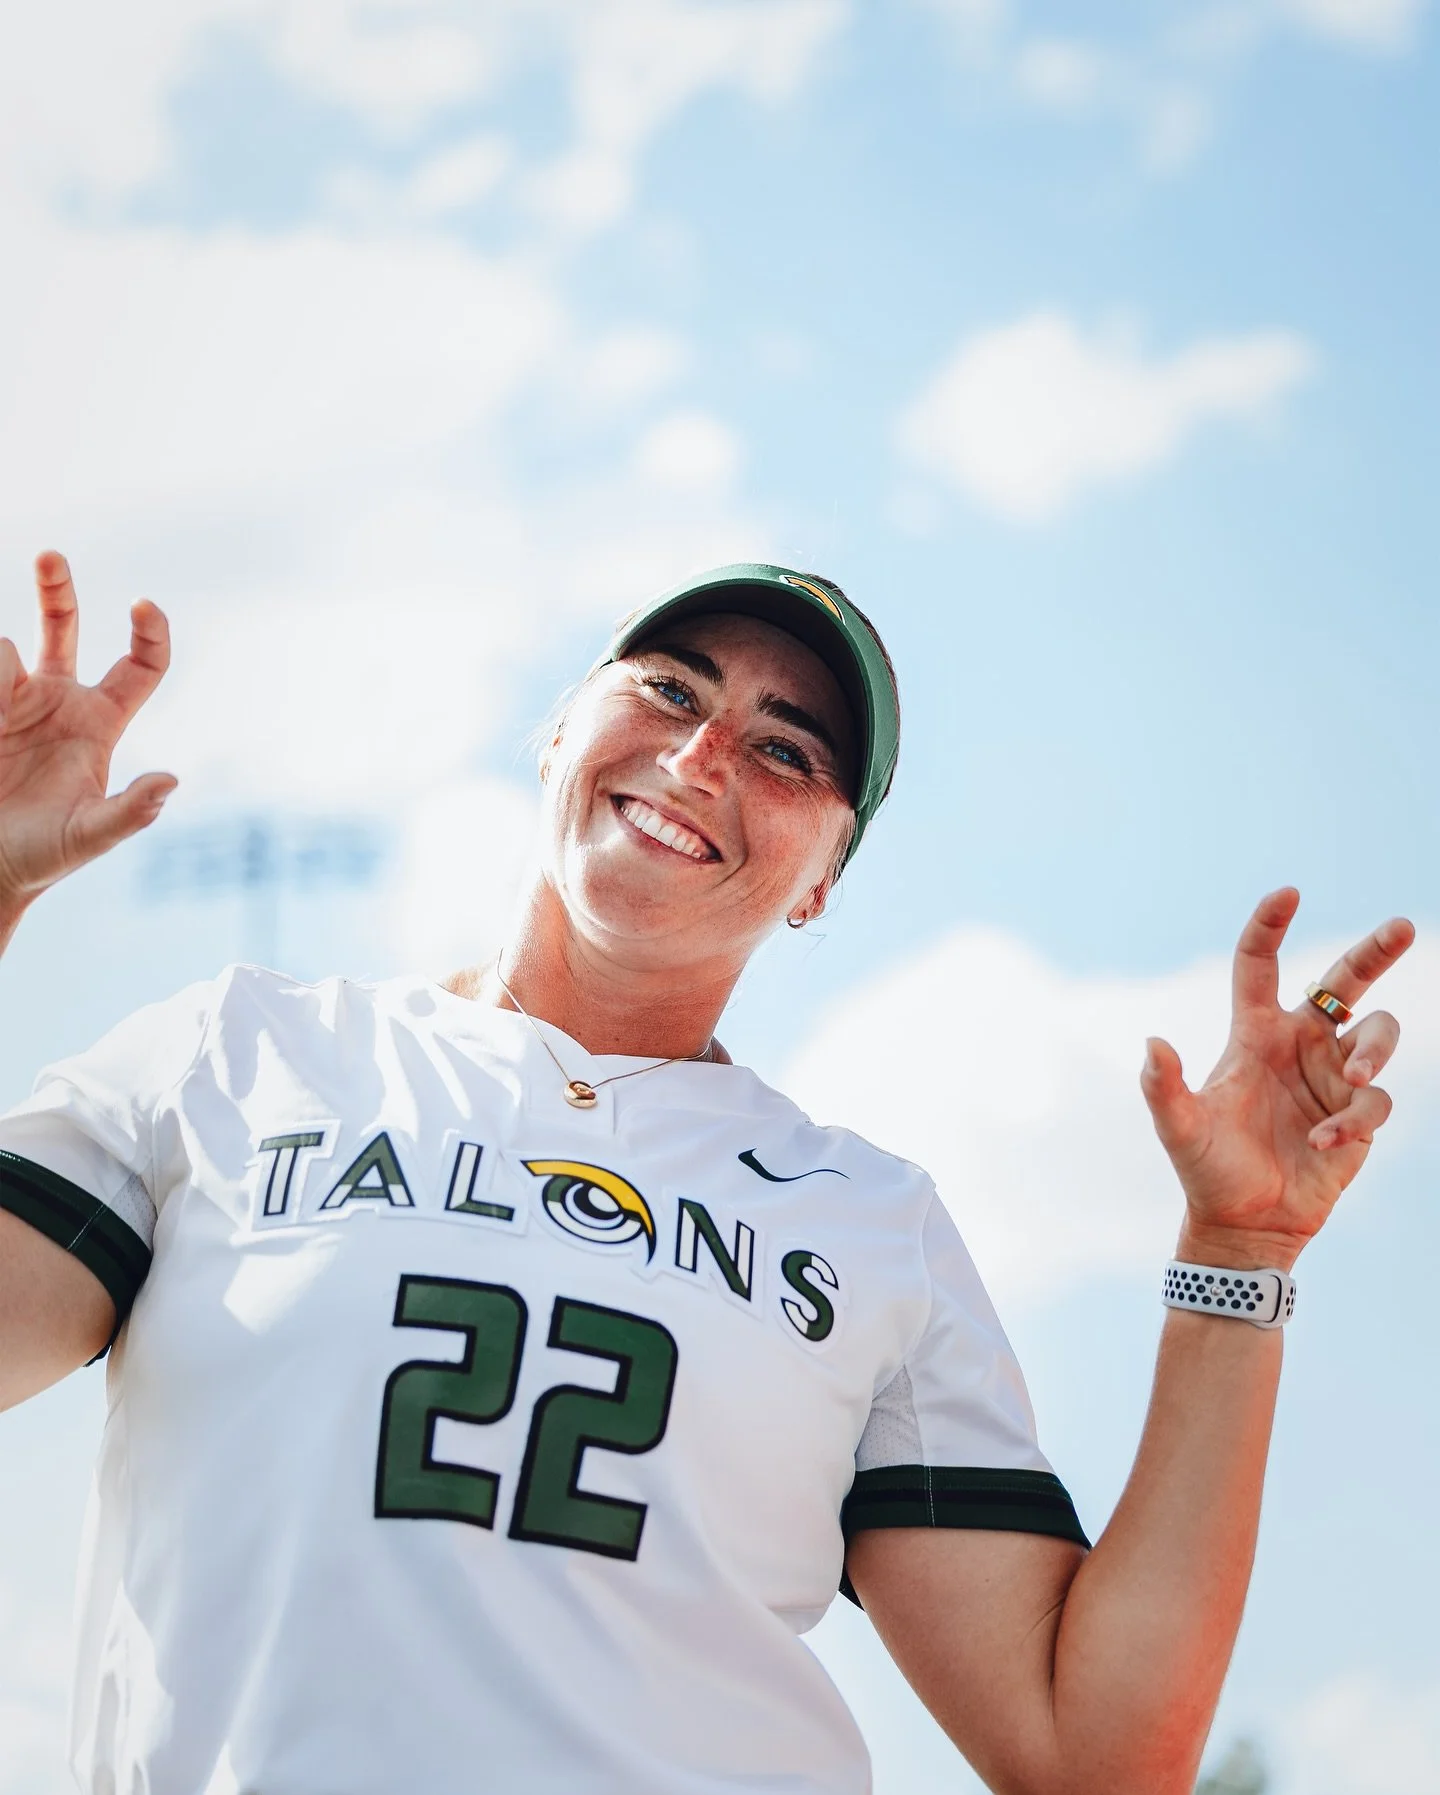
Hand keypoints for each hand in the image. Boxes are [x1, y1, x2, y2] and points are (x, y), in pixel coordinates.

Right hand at [0, 553, 174, 920]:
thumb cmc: (42, 856)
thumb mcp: (89, 837)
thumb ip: (131, 812)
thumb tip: (171, 781)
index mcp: (99, 723)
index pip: (140, 667)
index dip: (150, 633)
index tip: (143, 606)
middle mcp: (57, 701)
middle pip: (62, 626)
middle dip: (56, 588)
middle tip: (50, 556)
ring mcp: (12, 701)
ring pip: (3, 649)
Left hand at [1140, 888, 1412, 1269]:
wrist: (1245, 1224)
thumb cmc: (1207, 1170)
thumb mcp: (1179, 1130)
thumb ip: (1162, 1089)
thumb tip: (1151, 1043)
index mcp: (1255, 1034)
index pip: (1260, 966)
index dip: (1272, 926)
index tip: (1289, 893)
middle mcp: (1300, 1045)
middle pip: (1345, 982)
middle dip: (1376, 951)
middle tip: (1404, 927)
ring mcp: (1334, 1077)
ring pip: (1379, 1035)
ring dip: (1373, 1052)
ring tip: (1352, 1079)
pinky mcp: (1359, 1114)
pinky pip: (1374, 1101)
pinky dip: (1353, 1119)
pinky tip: (1324, 1142)